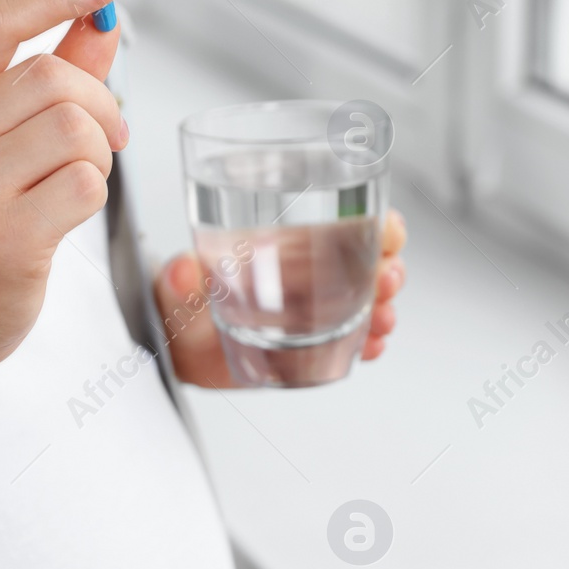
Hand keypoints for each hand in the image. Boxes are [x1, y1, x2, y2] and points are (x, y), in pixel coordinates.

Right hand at [0, 0, 126, 364]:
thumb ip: (50, 76)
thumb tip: (103, 17)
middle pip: (52, 77)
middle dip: (100, 104)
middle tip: (107, 139)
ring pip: (76, 130)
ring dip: (100, 154)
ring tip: (79, 180)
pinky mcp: (5, 238)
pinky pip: (87, 185)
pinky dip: (96, 194)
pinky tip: (68, 213)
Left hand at [156, 209, 407, 387]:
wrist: (182, 346)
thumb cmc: (187, 300)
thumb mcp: (180, 284)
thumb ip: (181, 277)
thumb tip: (182, 270)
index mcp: (287, 243)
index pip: (345, 222)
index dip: (376, 223)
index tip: (387, 231)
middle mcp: (309, 272)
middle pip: (370, 260)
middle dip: (388, 268)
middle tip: (384, 281)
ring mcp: (317, 309)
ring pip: (370, 301)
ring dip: (384, 307)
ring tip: (381, 320)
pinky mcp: (315, 344)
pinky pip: (355, 341)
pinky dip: (369, 343)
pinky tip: (370, 347)